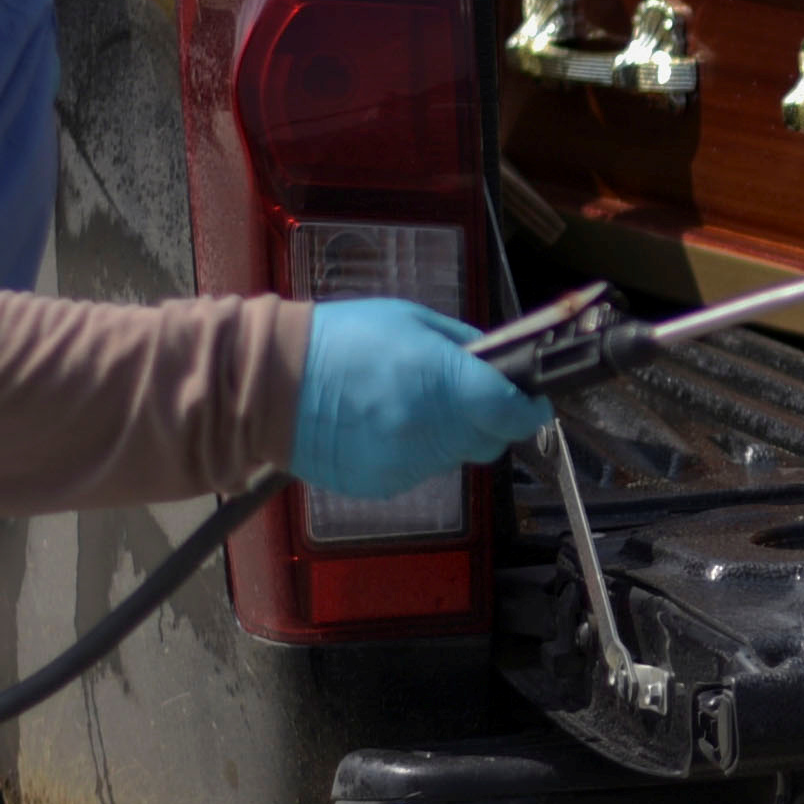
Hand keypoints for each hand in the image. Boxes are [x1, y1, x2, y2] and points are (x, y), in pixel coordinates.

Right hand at [293, 297, 531, 498]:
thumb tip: (493, 362)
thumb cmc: (341, 339)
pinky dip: (415, 452)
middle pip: (491, 441)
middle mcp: (433, 429)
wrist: (271, 383)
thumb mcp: (410, 319)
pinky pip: (420, 470)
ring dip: (449, 435)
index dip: (530, 409)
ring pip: (456, 457)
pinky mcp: (385, 484)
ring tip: (409, 405)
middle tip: (465, 396)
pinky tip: (384, 426)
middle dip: (489, 420)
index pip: (514, 414)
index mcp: (445, 382)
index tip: (531, 400)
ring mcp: (409, 462)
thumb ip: (460, 344)